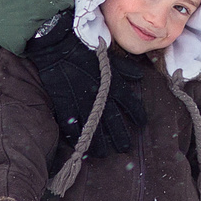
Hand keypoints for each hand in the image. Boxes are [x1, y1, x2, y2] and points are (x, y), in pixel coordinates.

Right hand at [22, 13, 145, 160]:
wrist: (59, 47)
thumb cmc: (85, 50)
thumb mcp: (109, 57)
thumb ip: (125, 69)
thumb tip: (139, 77)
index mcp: (113, 84)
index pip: (131, 104)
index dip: (137, 115)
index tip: (141, 124)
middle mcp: (100, 97)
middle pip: (114, 123)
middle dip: (121, 137)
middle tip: (124, 147)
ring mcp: (82, 104)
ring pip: (94, 130)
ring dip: (101, 144)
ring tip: (105, 154)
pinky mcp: (65, 106)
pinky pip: (73, 128)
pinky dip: (77, 139)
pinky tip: (81, 147)